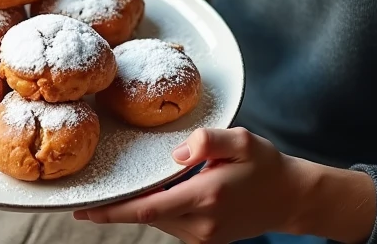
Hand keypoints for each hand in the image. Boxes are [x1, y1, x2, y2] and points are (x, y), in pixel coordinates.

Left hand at [73, 127, 376, 243]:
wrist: (292, 198)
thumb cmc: (266, 165)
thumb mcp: (241, 140)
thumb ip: (206, 141)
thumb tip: (175, 154)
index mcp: (206, 196)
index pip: (148, 208)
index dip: (113, 211)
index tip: (84, 208)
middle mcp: (201, 222)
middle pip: (146, 218)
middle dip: (116, 210)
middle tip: (86, 201)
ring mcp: (203, 234)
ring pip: (157, 221)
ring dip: (136, 210)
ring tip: (113, 195)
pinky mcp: (206, 237)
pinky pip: (171, 223)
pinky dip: (155, 211)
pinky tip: (147, 197)